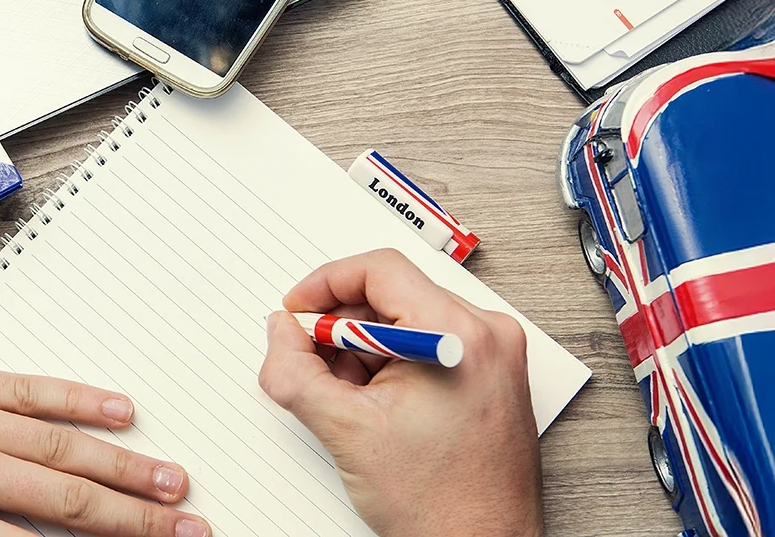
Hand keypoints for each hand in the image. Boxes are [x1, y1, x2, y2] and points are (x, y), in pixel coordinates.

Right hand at [259, 249, 541, 536]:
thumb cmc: (439, 505)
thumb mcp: (345, 430)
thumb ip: (295, 372)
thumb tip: (279, 333)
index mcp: (459, 335)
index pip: (381, 270)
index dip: (326, 284)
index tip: (297, 310)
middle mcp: (486, 335)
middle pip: (393, 295)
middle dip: (342, 330)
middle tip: (315, 367)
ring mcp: (495, 356)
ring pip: (408, 322)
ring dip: (365, 353)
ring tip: (352, 403)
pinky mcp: (492, 377)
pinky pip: (430, 346)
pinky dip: (393, 367)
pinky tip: (378, 409)